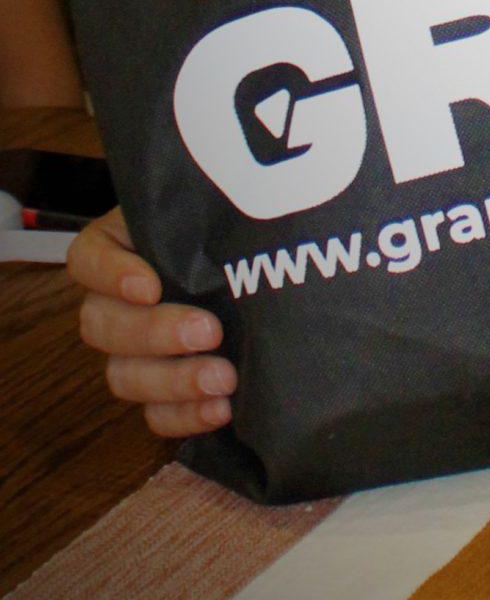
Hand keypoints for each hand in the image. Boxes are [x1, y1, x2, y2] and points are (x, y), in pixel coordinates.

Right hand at [69, 207, 234, 436]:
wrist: (269, 268)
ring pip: (123, 376)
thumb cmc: (236, 225)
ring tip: (223, 378)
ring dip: (173, 381)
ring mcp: (134, 351)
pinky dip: (185, 416)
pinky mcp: (161, 391)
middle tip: (208, 331)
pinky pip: (154, 414)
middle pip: (103, 325)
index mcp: (120, 247)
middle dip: (154, 332)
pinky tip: (220, 409)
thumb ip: (211, 212)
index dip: (110, 275)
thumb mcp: (216, 207)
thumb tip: (241, 204)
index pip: (87, 258)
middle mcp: (117, 301)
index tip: (150, 286)